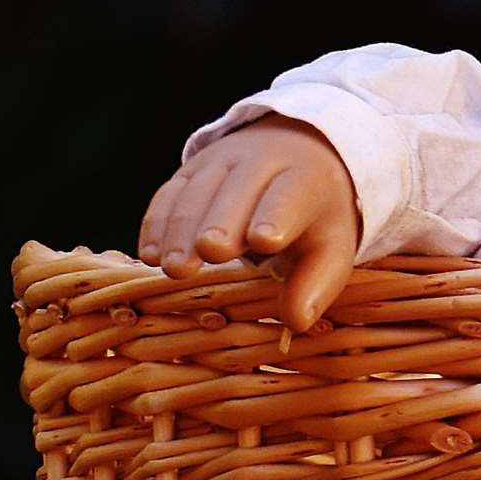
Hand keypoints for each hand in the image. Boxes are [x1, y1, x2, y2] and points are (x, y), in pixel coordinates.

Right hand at [137, 122, 360, 329]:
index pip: (290, 197)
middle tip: (209, 254)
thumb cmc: (313, 218)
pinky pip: (168, 194)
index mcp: (304, 180)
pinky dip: (157, 224)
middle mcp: (260, 162)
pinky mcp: (187, 171)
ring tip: (174, 268)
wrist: (293, 157)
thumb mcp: (330, 247)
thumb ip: (317, 283)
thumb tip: (298, 322)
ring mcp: (219, 162)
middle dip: (221, 222)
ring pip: (196, 193)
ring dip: (181, 230)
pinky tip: (150, 255)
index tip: (265, 242)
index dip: (276, 217)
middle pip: (236, 191)